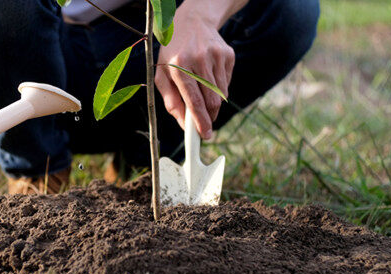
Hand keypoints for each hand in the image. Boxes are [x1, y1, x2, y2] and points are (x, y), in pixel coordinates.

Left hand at [155, 2, 235, 139]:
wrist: (193, 21)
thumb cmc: (173, 53)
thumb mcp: (163, 74)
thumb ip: (171, 100)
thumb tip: (183, 124)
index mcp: (179, 65)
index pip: (193, 100)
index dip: (200, 121)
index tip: (205, 135)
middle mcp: (199, 60)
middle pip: (211, 100)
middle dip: (209, 117)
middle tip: (205, 124)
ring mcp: (216, 56)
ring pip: (221, 94)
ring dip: (213, 103)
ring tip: (203, 94)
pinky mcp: (228, 55)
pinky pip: (227, 83)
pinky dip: (219, 89)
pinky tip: (210, 78)